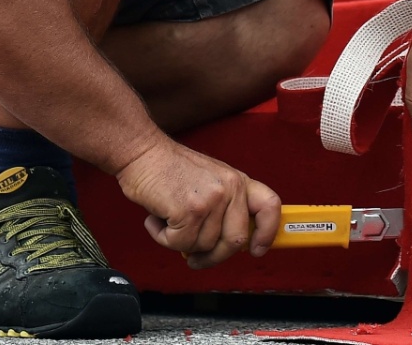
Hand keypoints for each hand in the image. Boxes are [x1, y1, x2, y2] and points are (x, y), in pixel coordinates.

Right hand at [116, 138, 281, 268]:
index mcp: (238, 180)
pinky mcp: (189, 211)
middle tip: (195, 258)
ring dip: (180, 241)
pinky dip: (163, 237)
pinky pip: (180, 244)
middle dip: (213, 257)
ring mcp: (211, 199)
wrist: (142, 152)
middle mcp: (230, 188)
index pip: (270, 206)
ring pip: (204, 246)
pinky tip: (157, 218)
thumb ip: (225, 207)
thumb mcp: (210, 180)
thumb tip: (230, 245)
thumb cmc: (170, 169)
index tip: (257, 250)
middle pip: (235, 241)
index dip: (268, 232)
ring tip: (168, 217)